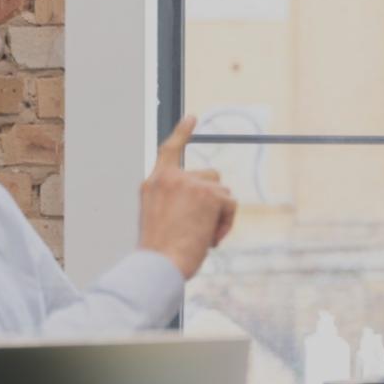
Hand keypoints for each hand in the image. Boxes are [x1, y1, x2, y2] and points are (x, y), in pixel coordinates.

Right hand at [138, 116, 237, 278]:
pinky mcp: (208, 193)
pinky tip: (211, 238)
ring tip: (203, 237)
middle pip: (210, 177)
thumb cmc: (159, 253)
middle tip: (200, 229)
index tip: (192, 118)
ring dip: (220, 214)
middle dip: (213, 200)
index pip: (169, 150)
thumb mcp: (160, 220)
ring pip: (222, 191)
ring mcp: (188, 183)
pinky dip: (227, 222)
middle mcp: (169, 178)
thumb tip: (211, 198)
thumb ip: (176, 202)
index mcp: (152, 184)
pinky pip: (230, 204)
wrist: (158, 265)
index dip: (182, 133)